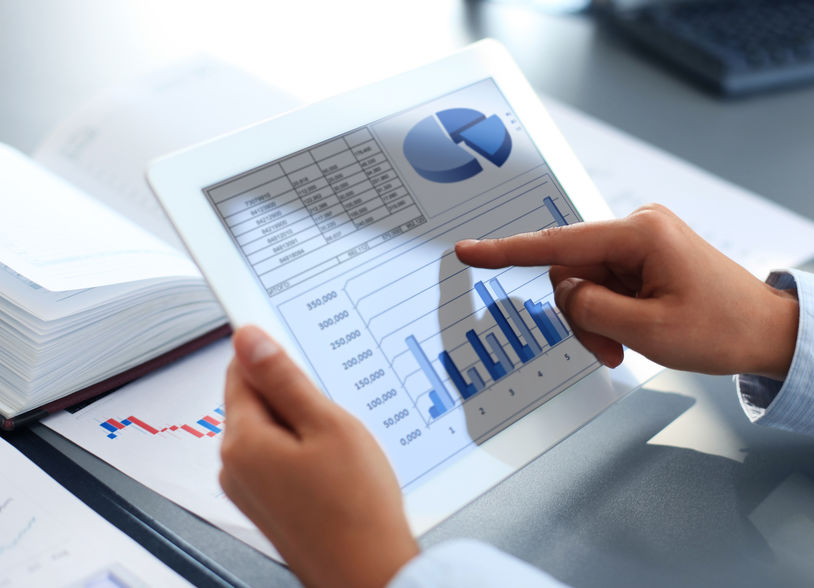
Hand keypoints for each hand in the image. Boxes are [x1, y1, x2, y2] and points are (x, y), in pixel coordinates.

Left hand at [220, 326, 417, 587]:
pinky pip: (279, 459)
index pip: (240, 372)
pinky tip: (336, 467)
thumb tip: (249, 339)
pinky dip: (305, 452)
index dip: (272, 356)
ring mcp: (250, 490)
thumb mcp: (326, 424)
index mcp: (242, 442)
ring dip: (303, 425)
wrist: (370, 574)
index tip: (302, 355)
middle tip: (334, 409)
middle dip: (293, 396)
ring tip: (341, 444)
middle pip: (255, 402)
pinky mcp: (269, 506)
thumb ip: (283, 378)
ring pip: (272, 431)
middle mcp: (235, 467)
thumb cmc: (355, 508)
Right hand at [455, 204, 797, 379]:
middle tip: (606, 349)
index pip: (558, 245)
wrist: (766, 332)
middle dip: (580, 315)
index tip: (470, 250)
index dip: (506, 251)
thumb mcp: (647, 331)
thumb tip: (564, 293)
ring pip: (585, 283)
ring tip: (624, 345)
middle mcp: (638, 228)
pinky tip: (630, 332)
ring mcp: (641, 241)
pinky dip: (608, 314)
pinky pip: (604, 284)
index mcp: (640, 234)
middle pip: (571, 272)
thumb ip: (590, 309)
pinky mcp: (643, 256)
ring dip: (595, 320)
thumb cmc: (723, 329)